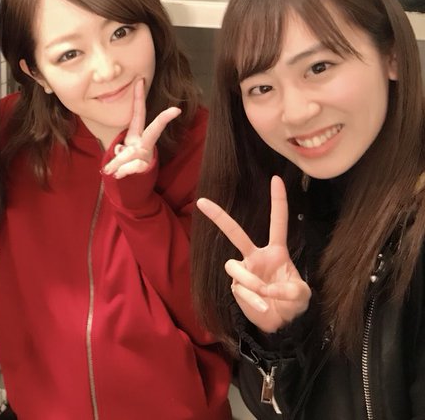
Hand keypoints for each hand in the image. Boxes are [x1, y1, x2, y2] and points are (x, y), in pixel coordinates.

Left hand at [102, 79, 179, 178]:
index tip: (140, 80)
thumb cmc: (128, 159)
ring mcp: (147, 154)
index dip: (139, 97)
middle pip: (154, 130)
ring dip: (118, 162)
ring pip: (133, 153)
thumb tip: (120, 151)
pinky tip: (118, 174)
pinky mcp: (145, 167)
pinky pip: (132, 167)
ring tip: (109, 170)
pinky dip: (122, 171)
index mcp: (137, 133)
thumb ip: (120, 149)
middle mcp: (145, 142)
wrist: (135, 179)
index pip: (139, 113)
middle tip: (174, 110)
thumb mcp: (121, 150)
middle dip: (163, 119)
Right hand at [196, 176, 310, 332]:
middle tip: (202, 202)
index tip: (276, 179)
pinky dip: (253, 300)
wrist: (282, 325)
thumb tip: (266, 289)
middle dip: (219, 217)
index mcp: (276, 251)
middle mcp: (256, 256)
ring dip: (250, 280)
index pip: (277, 222)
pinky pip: (240, 289)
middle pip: (236, 233)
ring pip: (234, 267)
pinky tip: (263, 307)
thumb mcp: (302, 295)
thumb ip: (290, 289)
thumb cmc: (293, 304)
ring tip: (263, 293)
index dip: (278, 201)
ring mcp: (244, 271)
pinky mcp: (236, 288)